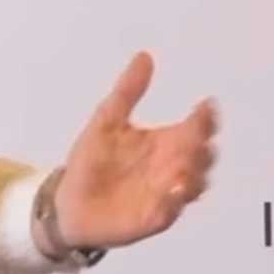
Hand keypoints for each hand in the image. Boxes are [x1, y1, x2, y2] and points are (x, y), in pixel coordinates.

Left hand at [54, 52, 218, 250]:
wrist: (68, 201)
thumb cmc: (92, 160)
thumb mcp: (106, 120)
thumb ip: (127, 91)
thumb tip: (144, 56)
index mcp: (166, 142)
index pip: (197, 127)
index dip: (205, 118)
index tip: (205, 107)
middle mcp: (173, 167)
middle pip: (203, 156)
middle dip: (203, 148)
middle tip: (194, 138)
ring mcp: (167, 193)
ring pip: (195, 184)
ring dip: (194, 175)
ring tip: (182, 167)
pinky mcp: (155, 217)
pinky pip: (171, 212)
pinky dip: (174, 202)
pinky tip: (171, 192)